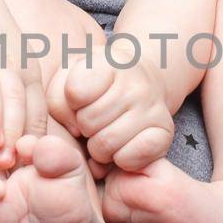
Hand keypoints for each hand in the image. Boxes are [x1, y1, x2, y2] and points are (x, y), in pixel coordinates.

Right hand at [0, 0, 48, 164]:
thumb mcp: (16, 66)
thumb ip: (25, 104)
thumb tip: (35, 149)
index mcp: (27, 73)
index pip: (37, 111)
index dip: (36, 140)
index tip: (35, 169)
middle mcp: (7, 68)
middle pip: (16, 103)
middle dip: (17, 134)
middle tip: (15, 166)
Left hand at [58, 54, 174, 172]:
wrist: (143, 82)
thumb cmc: (97, 85)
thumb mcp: (70, 78)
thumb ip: (57, 99)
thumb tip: (75, 130)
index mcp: (110, 62)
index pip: (75, 92)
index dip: (71, 102)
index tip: (81, 99)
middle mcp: (137, 83)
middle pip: (89, 122)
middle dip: (84, 127)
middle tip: (93, 121)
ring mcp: (153, 108)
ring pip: (106, 144)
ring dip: (98, 147)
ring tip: (105, 133)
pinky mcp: (165, 134)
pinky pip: (130, 159)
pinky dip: (120, 160)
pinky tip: (122, 146)